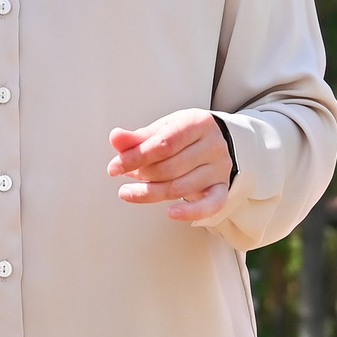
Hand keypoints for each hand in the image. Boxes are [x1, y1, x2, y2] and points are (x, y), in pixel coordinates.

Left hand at [106, 110, 231, 222]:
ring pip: (180, 188)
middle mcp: (213, 145)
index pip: (163, 144)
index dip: (136, 157)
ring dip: (150, 193)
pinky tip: (170, 213)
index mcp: (198, 123)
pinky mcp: (222, 188)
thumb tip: (116, 137)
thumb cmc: (184, 135)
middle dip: (142, 174)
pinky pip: (210, 205)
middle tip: (126, 176)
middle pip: (170, 168)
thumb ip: (138, 137)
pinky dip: (190, 212)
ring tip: (129, 191)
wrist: (213, 142)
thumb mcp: (162, 129)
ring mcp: (219, 168)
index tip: (114, 167)